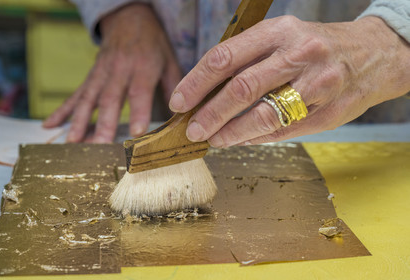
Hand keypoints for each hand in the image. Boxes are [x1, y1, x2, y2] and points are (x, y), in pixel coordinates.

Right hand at [43, 3, 181, 142]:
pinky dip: (62, 110)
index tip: (137, 133)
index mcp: (143, 66)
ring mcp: (101, 72)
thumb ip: (174, 87)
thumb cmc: (153, 43)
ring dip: (79, 121)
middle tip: (99, 146)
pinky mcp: (91, 75)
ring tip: (72, 142)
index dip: (138, 112)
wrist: (130, 17)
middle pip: (110, 99)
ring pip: (88, 98)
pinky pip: (75, 93)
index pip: (140, 91)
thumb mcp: (170, 60)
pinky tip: (50, 125)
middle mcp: (119, 70)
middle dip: (104, 124)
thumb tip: (181, 115)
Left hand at [169, 16, 409, 146]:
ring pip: (264, 115)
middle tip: (193, 130)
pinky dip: (256, 139)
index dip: (196, 83)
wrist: (371, 54)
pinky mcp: (328, 112)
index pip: (225, 57)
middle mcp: (299, 54)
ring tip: (214, 139)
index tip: (179, 102)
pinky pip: (284, 131)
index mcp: (280, 31)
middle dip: (210, 114)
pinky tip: (242, 140)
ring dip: (231, 132)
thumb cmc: (315, 46)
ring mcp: (317, 84)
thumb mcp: (282, 37)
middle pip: (242, 88)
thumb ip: (247, 59)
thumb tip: (207, 94)